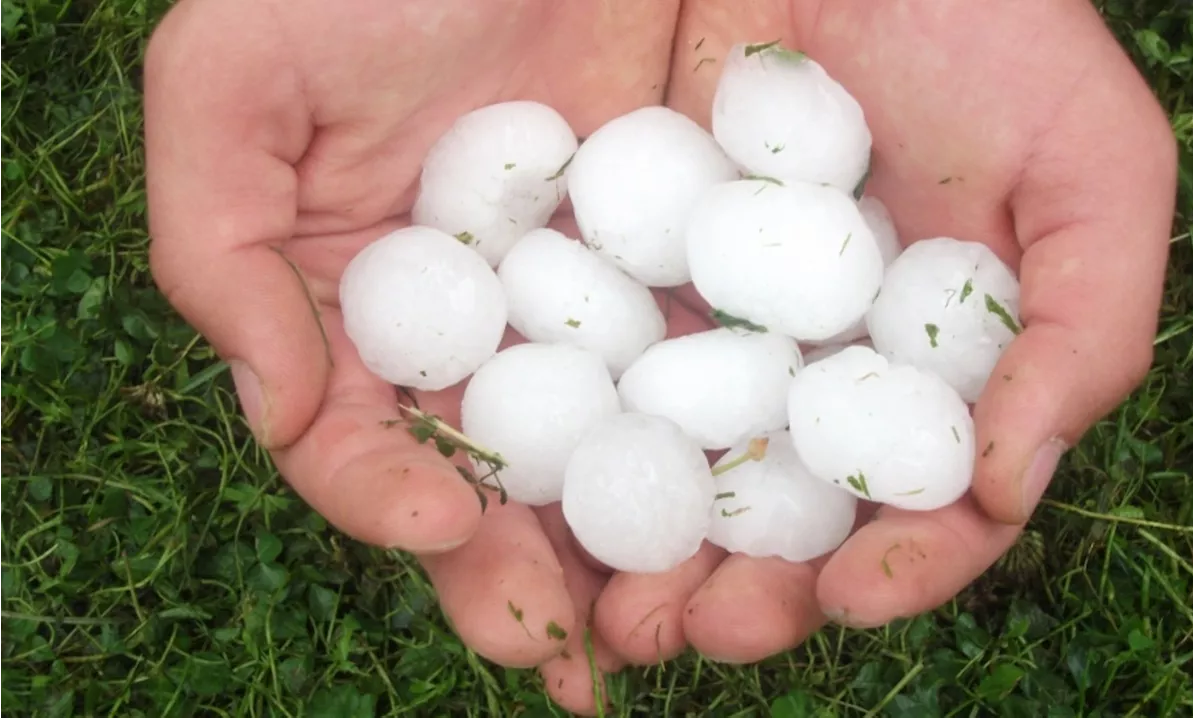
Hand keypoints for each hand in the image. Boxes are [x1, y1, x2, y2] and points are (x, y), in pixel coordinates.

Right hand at [142, 0, 687, 708]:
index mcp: (355, 311)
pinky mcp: (675, 276)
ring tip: (663, 624)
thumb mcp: (235, 81)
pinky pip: (699, 377)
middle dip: (516, 575)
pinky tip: (750, 512)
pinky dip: (721, 451)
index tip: (445, 520)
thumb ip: (216, 247)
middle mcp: (468, 334)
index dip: (385, 500)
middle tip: (563, 653)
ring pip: (597, 461)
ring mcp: (579, 314)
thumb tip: (277, 411)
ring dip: (623, 553)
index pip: (356, 443)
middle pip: (485, 483)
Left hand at [575, 0, 1177, 679]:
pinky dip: (569, 439)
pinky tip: (540, 489)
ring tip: (612, 608)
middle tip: (700, 631)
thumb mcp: (1090, 168)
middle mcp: (821, 368)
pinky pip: (591, 368)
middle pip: (784, 513)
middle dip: (744, 589)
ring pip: (678, 467)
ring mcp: (718, 326)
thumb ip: (1084, 330)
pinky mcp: (627, 273)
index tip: (849, 596)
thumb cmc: (993, 29)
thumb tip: (1006, 487)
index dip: (898, 568)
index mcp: (933, 371)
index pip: (921, 504)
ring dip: (644, 551)